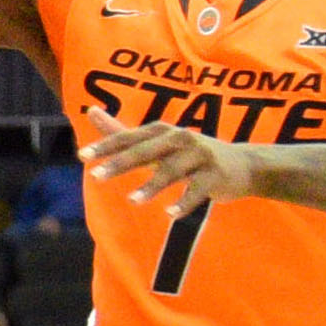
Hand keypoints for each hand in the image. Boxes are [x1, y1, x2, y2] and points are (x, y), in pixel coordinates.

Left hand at [86, 125, 268, 212]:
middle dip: (120, 163)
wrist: (243, 165)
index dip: (106, 146)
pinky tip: (170, 215)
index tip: (83, 156)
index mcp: (162, 131)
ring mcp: (200, 156)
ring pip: (172, 171)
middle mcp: (180, 139)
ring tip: (132, 201)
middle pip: (146, 151)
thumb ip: (122, 131)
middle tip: (96, 177)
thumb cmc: (191, 154)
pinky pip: (197, 190)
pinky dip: (184, 203)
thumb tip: (90, 111)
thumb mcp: (157, 142)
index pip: (129, 137)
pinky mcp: (216, 176)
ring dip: (152, 186)